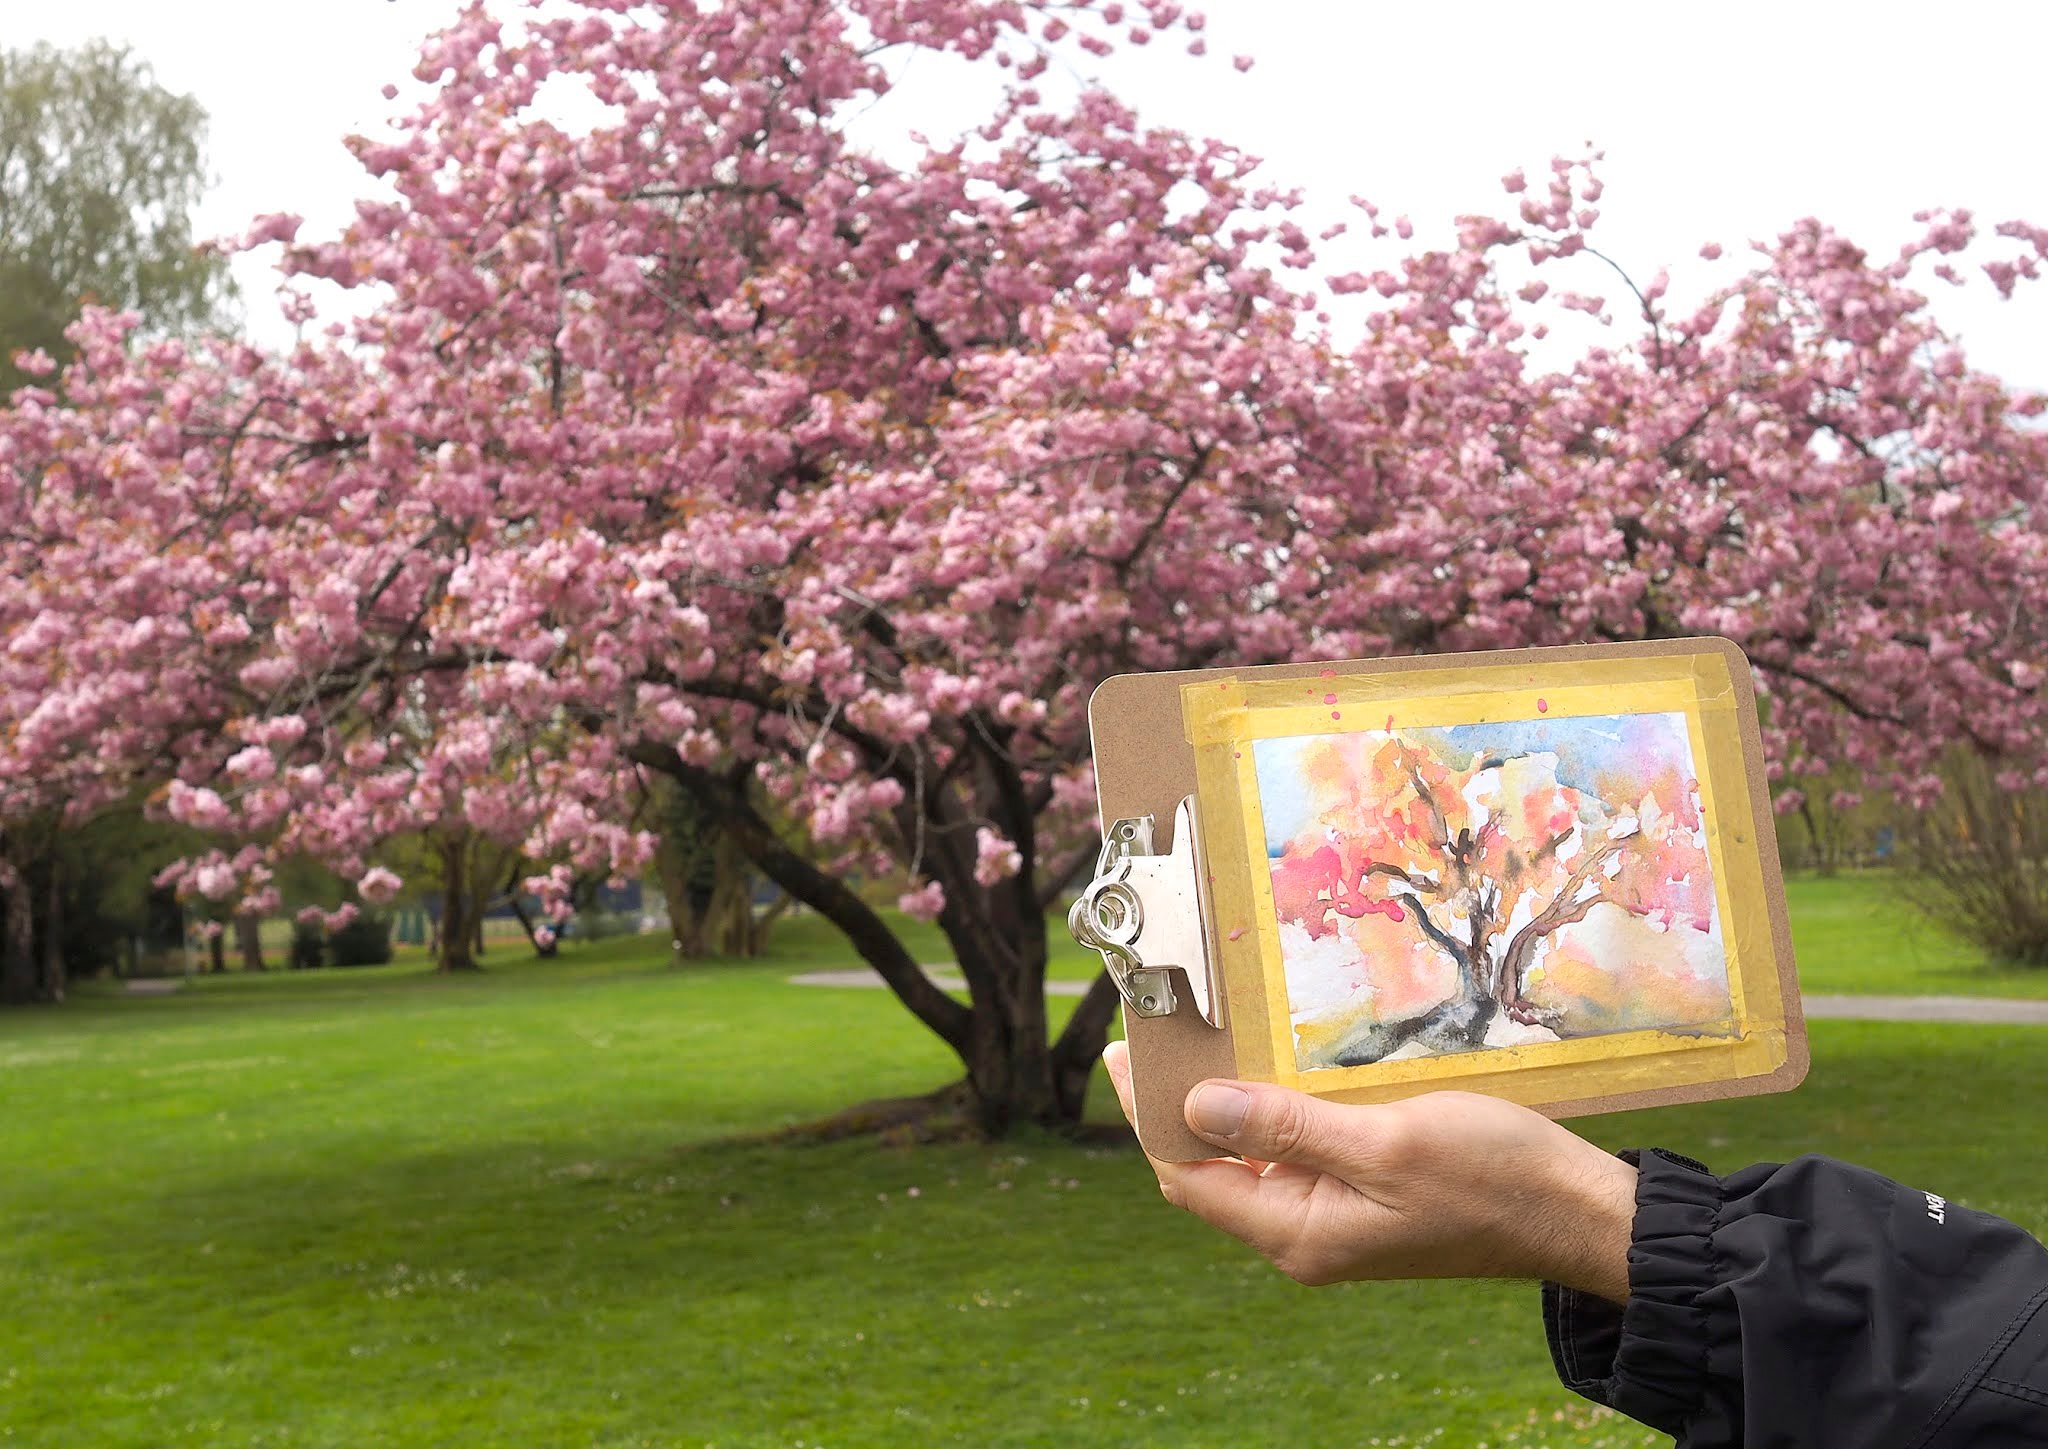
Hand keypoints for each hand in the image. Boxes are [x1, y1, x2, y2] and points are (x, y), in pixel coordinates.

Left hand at [1102, 1041, 1636, 1302]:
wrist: (1579, 1213)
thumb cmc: (1493, 1176)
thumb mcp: (1384, 1143)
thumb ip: (1286, 1126)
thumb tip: (1195, 1107)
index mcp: (1299, 1231)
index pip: (1187, 1174)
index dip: (1150, 1112)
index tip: (1128, 1049)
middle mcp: (1305, 1233)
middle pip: (1211, 1165)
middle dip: (1179, 1101)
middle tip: (1161, 1028)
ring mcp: (1334, 1217)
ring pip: (1252, 1154)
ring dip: (1227, 1098)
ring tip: (1203, 1033)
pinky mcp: (1363, 1195)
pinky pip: (1295, 1151)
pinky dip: (1273, 1106)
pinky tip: (1271, 1061)